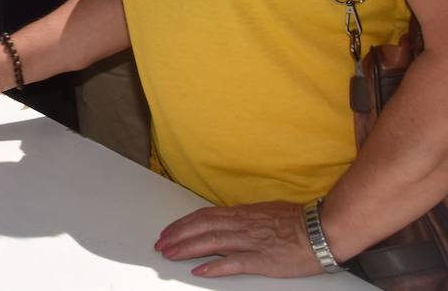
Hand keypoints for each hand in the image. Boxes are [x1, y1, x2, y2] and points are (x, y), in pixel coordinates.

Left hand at [155, 202, 321, 278]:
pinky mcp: (263, 260)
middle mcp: (242, 225)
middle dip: (177, 235)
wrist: (322, 230)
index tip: (168, 231)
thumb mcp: (264, 212)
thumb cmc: (297, 222)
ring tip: (170, 254)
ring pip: (212, 242)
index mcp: (242, 214)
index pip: (204, 216)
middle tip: (161, 244)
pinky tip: (200, 270)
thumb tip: (224, 221)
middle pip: (202, 227)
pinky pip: (234, 263)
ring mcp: (251, 242)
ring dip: (187, 248)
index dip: (183, 224)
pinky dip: (215, 266)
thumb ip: (243, 217)